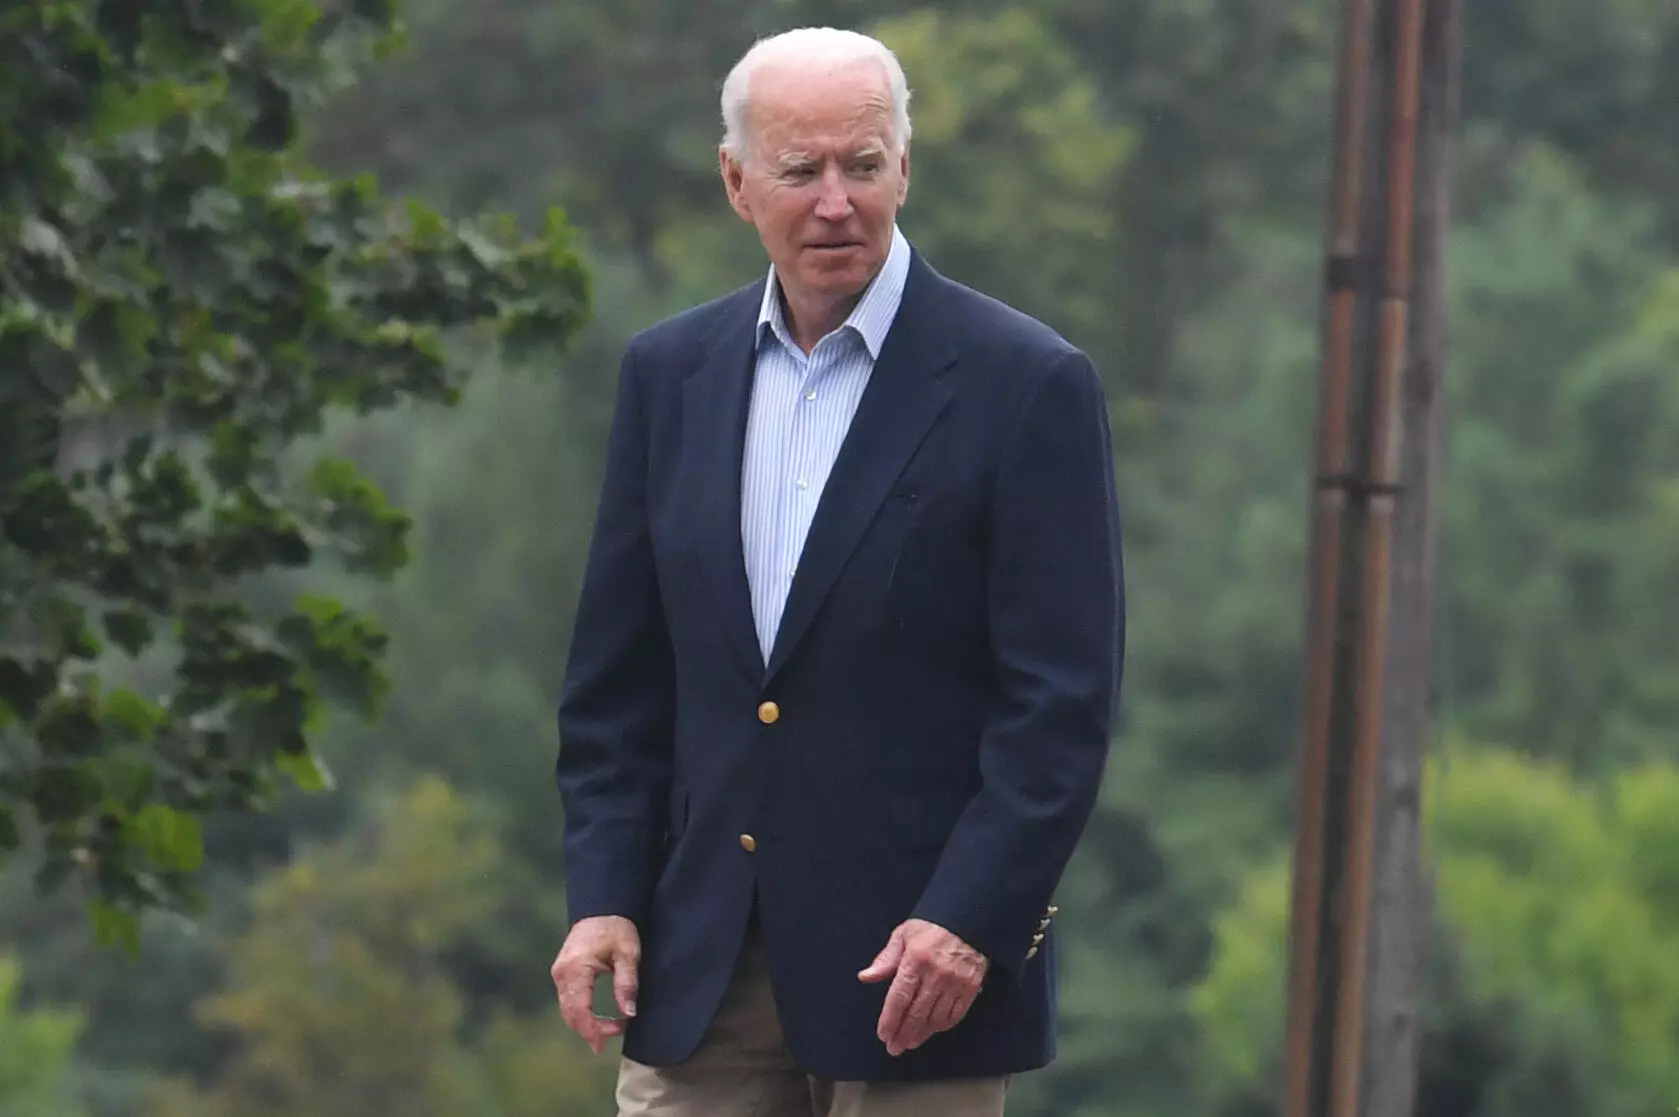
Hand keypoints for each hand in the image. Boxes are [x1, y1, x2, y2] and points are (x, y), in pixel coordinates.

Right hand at [551, 915, 640, 1054]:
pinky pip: (569, 1000)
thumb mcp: (628, 953)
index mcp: (576, 968)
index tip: (603, 1045)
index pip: (579, 1009)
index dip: (591, 1030)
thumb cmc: (616, 928)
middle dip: (591, 1030)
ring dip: (586, 1023)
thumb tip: (629, 1013)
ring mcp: (559, 973)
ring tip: (611, 1028)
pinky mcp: (563, 973)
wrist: (602, 908)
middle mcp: (562, 973)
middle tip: (615, 1035)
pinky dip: (582, 1013)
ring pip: (568, 1009)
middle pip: (570, 1013)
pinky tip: (597, 1018)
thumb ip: (627, 982)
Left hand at [858, 918, 988, 1055]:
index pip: (899, 998)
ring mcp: (955, 983)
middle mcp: (936, 975)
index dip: (890, 1020)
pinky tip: (932, 1030)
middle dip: (903, 1034)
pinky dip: (942, 1026)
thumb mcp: (903, 935)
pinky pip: (955, 1014)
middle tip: (894, 1048)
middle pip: (916, 1014)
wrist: (968, 918)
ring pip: (935, 1018)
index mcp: (915, 960)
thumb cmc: (931, 926)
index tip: (883, 1034)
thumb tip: (865, 977)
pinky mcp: (970, 987)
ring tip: (910, 1043)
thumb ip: (885, 959)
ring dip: (921, 1034)